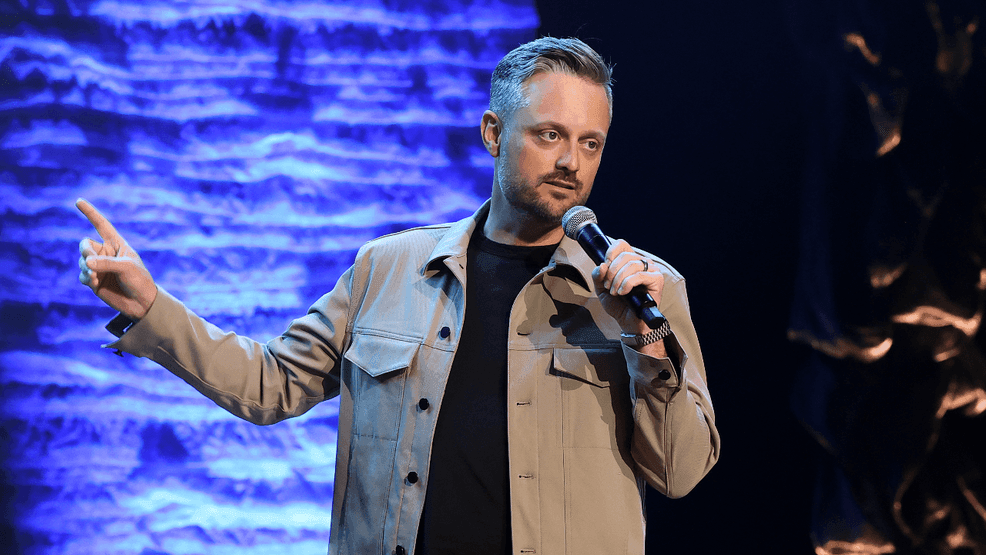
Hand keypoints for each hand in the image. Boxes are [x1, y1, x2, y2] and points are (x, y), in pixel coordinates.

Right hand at [77, 198, 156, 319]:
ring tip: (96, 277)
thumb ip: (106, 263)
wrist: (141, 302)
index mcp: (116, 244)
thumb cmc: (139, 280)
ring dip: (87, 268)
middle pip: (85, 244)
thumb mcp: (127, 268)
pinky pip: (82, 275)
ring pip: (82, 261)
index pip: (101, 224)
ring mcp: (98, 266)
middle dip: (86, 252)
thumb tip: (86, 263)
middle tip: (91, 262)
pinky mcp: (93, 280)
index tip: (78, 201)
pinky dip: (87, 278)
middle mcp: (105, 253)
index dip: (90, 213)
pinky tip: (96, 283)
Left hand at [591, 239, 664, 334]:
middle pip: (624, 255)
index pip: (621, 244)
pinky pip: (639, 275)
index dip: (611, 253)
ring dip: (618, 279)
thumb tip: (602, 265)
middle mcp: (642, 262)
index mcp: (629, 261)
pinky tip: (623, 293)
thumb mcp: (601, 289)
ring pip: (631, 264)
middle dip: (612, 271)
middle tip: (608, 286)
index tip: (605, 266)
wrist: (628, 322)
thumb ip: (598, 276)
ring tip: (615, 292)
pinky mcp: (657, 279)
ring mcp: (651, 270)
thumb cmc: (619, 305)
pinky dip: (627, 284)